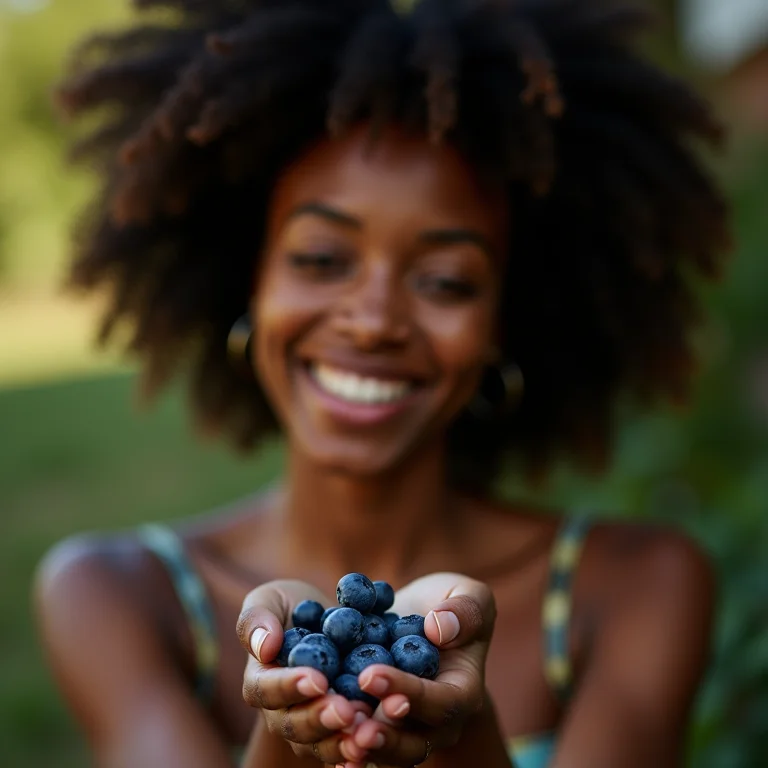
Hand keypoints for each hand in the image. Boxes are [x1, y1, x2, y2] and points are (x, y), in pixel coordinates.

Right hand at [237, 580, 373, 764]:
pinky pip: (344, 749)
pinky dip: (357, 752)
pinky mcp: (338, 733)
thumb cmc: (293, 606)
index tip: (316, 679)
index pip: (266, 690)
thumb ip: (257, 618)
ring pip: (320, 745)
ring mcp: (310, 727)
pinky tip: (375, 746)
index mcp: (260, 680)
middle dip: (320, 719)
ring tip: (366, 729)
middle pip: (294, 725)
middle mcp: (281, 712)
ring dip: (342, 741)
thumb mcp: (272, 598)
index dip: (289, 687)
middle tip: (345, 711)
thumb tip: (263, 646)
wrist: (329, 620)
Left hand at [337, 573, 496, 766]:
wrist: (426, 625)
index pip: (439, 702)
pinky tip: (317, 735)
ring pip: (385, 752)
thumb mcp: (470, 595)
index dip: (406, 691)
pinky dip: (340, 745)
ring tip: (330, 728)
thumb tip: (440, 629)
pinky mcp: (380, 728)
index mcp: (464, 693)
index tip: (369, 675)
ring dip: (357, 745)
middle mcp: (439, 724)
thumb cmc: (452, 606)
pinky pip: (362, 746)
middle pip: (413, 743)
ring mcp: (408, 732)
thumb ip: (465, 610)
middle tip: (350, 721)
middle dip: (381, 734)